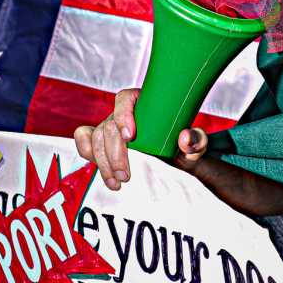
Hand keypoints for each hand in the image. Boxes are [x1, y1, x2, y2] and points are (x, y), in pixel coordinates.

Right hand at [73, 88, 208, 190]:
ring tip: (117, 183)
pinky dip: (86, 152)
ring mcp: (111, 128)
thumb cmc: (184, 146)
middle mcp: (124, 113)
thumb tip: (185, 138)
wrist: (177, 163)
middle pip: (108, 125)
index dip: (122, 115)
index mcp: (144, 102)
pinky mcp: (103, 143)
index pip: (124, 99)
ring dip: (102, 162)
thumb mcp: (197, 143)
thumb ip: (197, 140)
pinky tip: (99, 169)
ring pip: (95, 138)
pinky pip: (85, 141)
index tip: (130, 137)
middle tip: (126, 175)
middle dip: (114, 153)